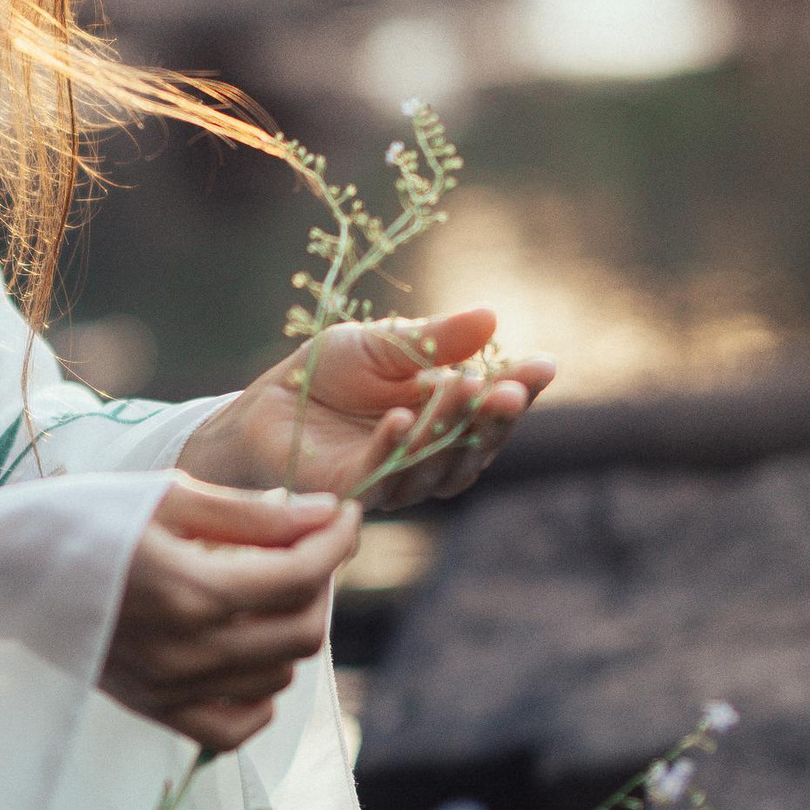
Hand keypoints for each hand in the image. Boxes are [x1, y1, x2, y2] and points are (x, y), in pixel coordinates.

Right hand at [99, 475, 361, 754]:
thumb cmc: (79, 517)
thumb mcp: (165, 495)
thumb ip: (251, 513)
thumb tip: (325, 514)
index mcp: (189, 588)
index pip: (300, 575)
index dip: (337, 540)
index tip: (346, 514)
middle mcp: (186, 650)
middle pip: (302, 631)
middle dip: (320, 583)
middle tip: (304, 545)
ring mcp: (171, 689)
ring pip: (279, 674)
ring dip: (291, 627)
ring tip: (265, 584)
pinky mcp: (155, 710)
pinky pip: (238, 725)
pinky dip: (261, 691)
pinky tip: (246, 649)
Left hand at [175, 307, 556, 511]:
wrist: (265, 405)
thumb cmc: (329, 375)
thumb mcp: (386, 343)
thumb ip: (436, 339)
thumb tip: (491, 316)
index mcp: (447, 420)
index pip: (493, 408)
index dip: (520, 390)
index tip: (543, 365)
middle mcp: (431, 457)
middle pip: (474, 444)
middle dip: (494, 416)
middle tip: (508, 388)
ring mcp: (395, 480)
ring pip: (433, 463)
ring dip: (449, 426)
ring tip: (464, 388)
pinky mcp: (351, 492)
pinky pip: (380, 474)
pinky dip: (393, 447)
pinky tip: (402, 418)